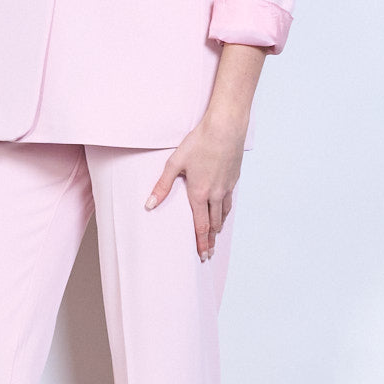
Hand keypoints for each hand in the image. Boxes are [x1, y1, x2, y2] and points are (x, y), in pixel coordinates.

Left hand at [145, 112, 245, 261]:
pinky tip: (224, 210)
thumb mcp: (175, 162)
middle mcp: (215, 194)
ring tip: (215, 235)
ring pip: (224, 213)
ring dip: (219, 227)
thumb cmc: (200, 142)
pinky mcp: (234, 178)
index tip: (202, 255)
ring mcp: (227, 187)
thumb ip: (163, 185)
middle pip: (214, 224)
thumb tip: (149, 204)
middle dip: (210, 240)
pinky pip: (230, 201)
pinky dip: (226, 211)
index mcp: (199, 193)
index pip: (200, 225)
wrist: (225, 128)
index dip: (201, 242)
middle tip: (209, 253)